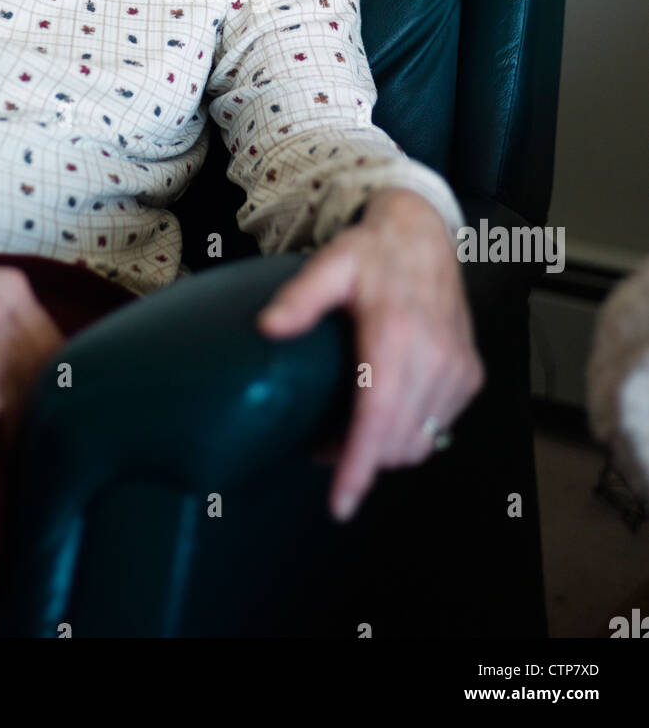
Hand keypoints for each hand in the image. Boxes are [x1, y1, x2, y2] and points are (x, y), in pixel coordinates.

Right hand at [0, 226, 62, 436]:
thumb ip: (5, 328)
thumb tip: (40, 378)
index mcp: (11, 287)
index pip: (53, 345)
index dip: (59, 389)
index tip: (59, 424)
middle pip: (34, 360)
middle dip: (40, 407)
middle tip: (41, 449)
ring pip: (3, 366)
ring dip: (15, 412)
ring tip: (18, 450)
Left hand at [255, 188, 483, 521]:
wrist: (425, 235)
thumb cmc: (374, 252)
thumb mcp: (330, 264)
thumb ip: (300, 297)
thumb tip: (268, 328)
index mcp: (397, 334)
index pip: (378, 417)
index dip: (358, 465)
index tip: (341, 503)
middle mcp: (435, 357)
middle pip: (397, 441)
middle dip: (359, 461)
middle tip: (320, 447)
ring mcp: (457, 370)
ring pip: (420, 443)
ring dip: (384, 451)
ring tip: (349, 435)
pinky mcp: (469, 376)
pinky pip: (439, 429)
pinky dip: (410, 434)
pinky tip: (385, 414)